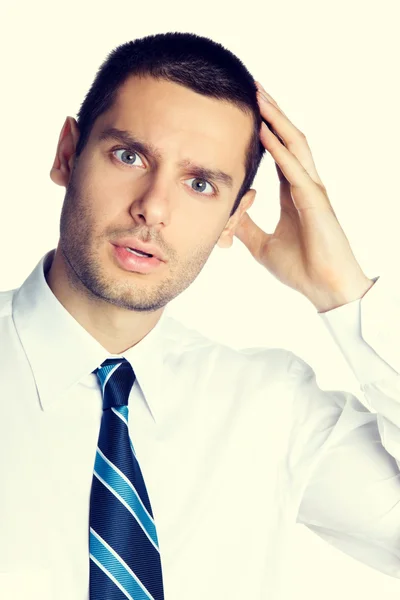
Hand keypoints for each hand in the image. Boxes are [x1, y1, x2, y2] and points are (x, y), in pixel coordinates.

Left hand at [234, 81, 374, 312]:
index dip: (264, 130)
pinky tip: (265, 132)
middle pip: (288, 139)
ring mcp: (312, 191)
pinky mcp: (315, 202)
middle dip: (271, 113)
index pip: (278, 152)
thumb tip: (228, 218)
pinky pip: (295, 169)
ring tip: (260, 96)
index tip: (245, 111)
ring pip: (296, 145)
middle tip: (252, 88)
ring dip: (277, 120)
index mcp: (293, 193)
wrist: (325, 289)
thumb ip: (248, 228)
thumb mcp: (261, 246)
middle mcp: (304, 185)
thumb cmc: (301, 268)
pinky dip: (280, 150)